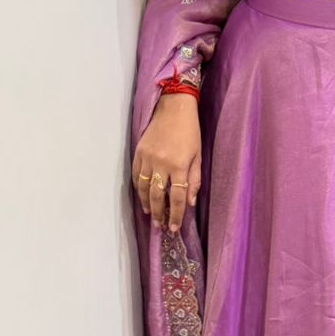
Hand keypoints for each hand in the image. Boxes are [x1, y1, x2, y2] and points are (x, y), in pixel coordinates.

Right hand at [132, 96, 201, 231]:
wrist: (174, 108)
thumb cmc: (190, 131)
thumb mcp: (198, 156)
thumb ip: (194, 180)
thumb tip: (190, 203)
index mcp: (179, 165)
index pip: (176, 198)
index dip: (175, 215)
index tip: (173, 227)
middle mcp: (161, 164)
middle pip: (157, 196)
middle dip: (159, 214)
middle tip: (160, 226)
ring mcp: (148, 157)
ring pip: (143, 187)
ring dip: (146, 203)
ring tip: (151, 215)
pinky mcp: (139, 152)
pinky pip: (136, 174)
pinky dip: (138, 188)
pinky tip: (142, 196)